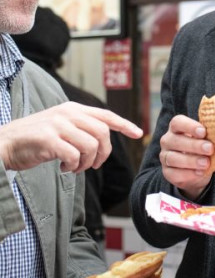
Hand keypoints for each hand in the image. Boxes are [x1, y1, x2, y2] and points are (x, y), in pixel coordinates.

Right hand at [0, 101, 141, 172]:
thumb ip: (81, 128)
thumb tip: (103, 141)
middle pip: (102, 133)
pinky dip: (73, 166)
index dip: (124, 124)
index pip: (105, 115)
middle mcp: (68, 113)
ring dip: (86, 163)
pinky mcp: (49, 139)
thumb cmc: (35, 139)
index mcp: (74, 109)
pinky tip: (64, 168)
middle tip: (94, 165)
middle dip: (103, 153)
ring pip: (91, 146)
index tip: (138, 133)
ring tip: (75, 167)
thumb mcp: (61, 126)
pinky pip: (74, 155)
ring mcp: (58, 125)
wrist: (5, 143)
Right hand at [160, 114, 213, 199]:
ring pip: (173, 158)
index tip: (203, 132)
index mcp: (177, 127)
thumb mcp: (208, 139)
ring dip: (191, 160)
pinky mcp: (167, 172)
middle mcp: (168, 140)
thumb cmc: (203, 148)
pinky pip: (174, 173)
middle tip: (210, 148)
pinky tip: (200, 173)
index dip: (190, 126)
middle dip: (194, 145)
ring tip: (206, 163)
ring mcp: (165, 156)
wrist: (198, 171)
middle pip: (176, 140)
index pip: (178, 122)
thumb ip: (213, 135)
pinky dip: (188, 174)